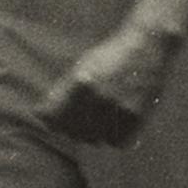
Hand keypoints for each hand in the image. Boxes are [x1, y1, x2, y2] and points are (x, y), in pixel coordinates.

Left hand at [42, 18, 181, 143]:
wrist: (147, 45)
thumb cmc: (111, 55)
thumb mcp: (82, 66)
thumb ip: (60, 91)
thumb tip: (40, 116)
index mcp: (81, 81)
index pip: (54, 117)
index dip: (51, 122)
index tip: (54, 121)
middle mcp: (99, 95)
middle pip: (73, 131)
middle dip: (71, 130)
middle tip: (79, 120)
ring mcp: (118, 106)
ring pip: (94, 140)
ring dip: (93, 135)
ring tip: (99, 119)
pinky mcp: (136, 114)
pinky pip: (117, 142)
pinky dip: (113, 138)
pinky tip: (114, 125)